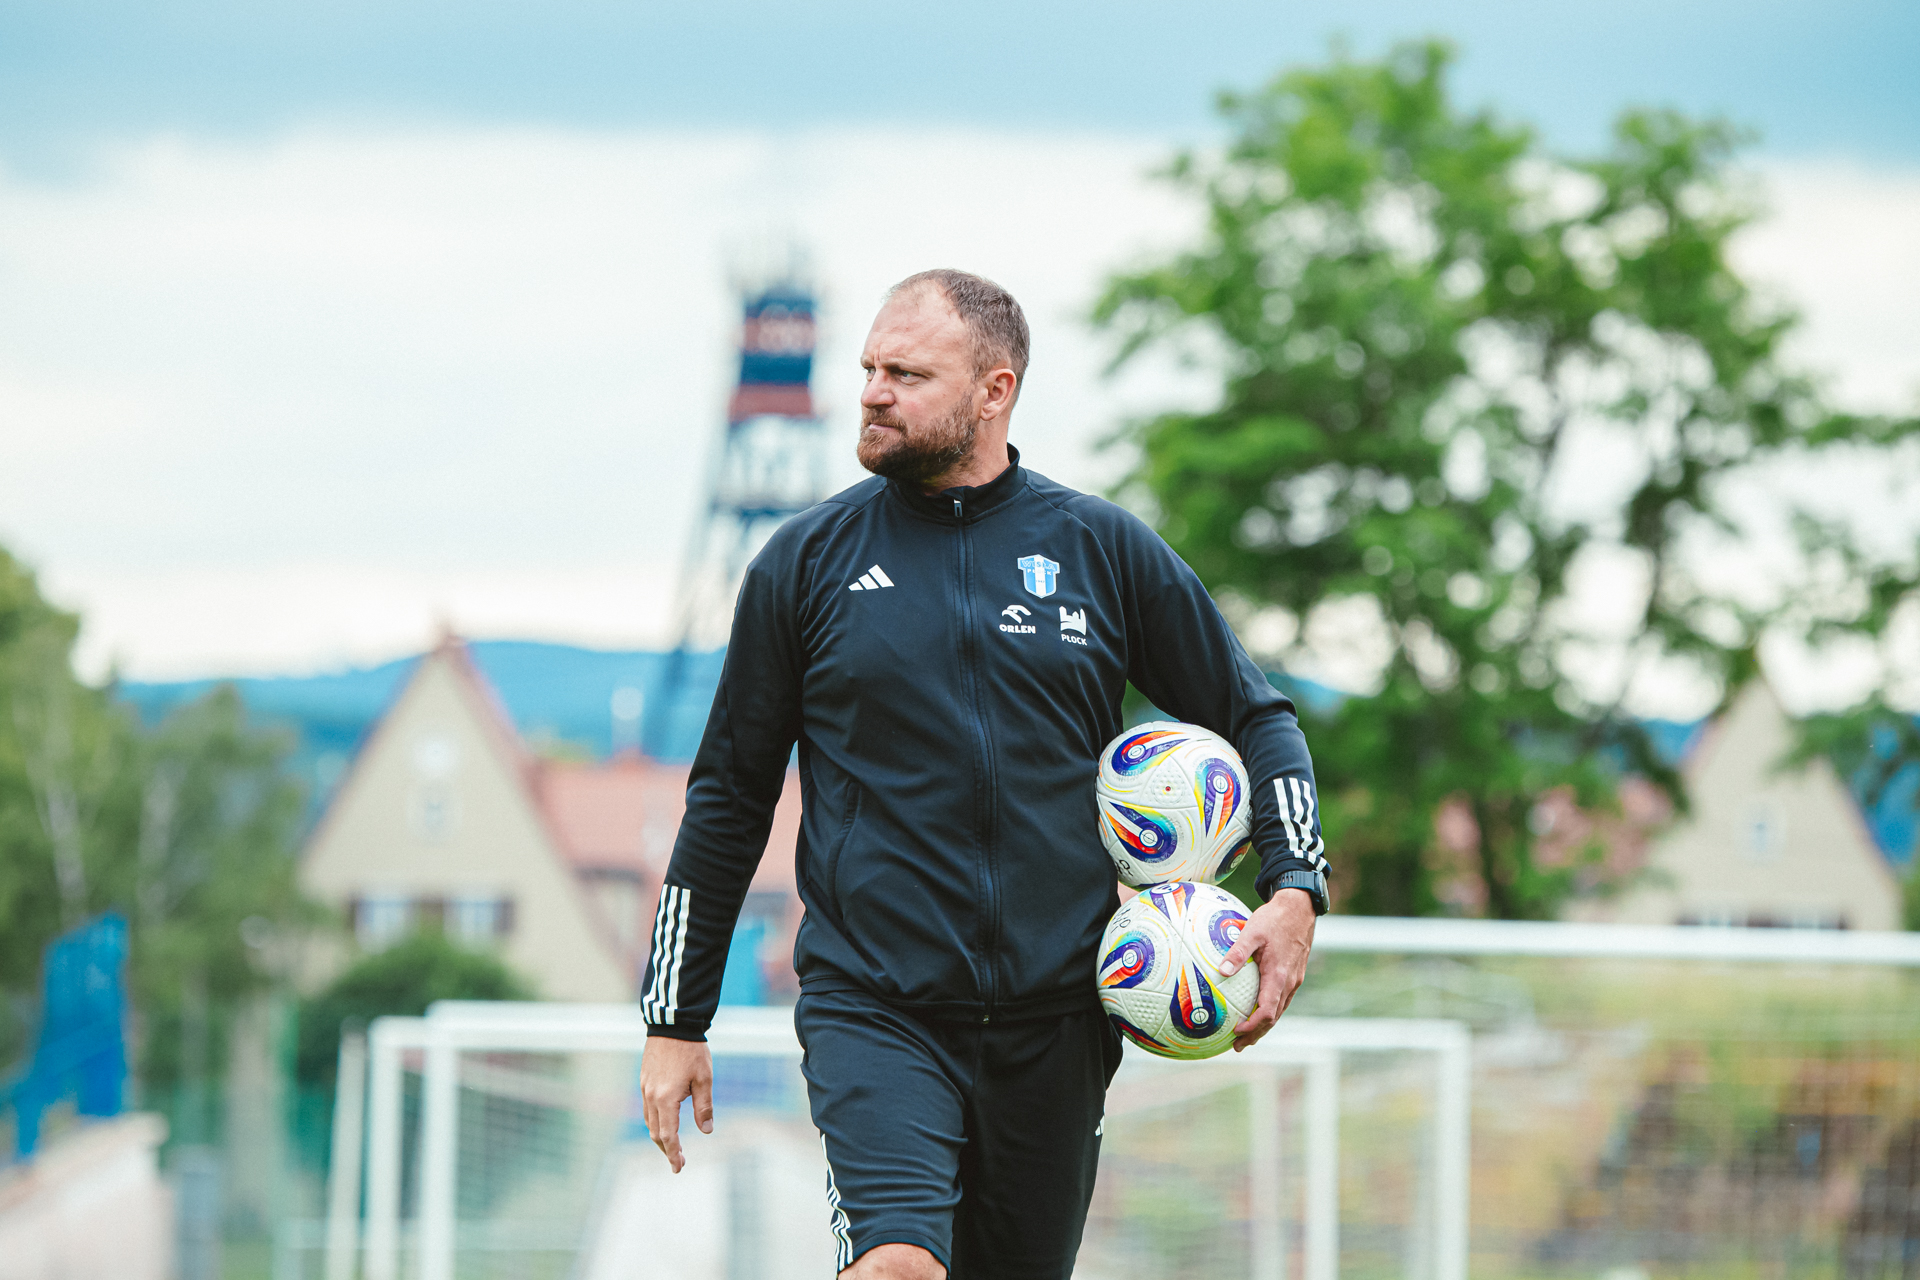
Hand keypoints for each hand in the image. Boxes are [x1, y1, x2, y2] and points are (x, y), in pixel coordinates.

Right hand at [640, 1034, 713, 1171]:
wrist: (672, 1024)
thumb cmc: (692, 1051)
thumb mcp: (704, 1079)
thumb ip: (704, 1107)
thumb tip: (706, 1131)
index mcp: (666, 1099)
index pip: (668, 1136)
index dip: (673, 1154)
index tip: (678, 1168)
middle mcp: (651, 1096)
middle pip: (655, 1132)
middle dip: (666, 1149)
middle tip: (678, 1161)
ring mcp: (645, 1088)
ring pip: (649, 1121)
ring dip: (660, 1136)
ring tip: (672, 1146)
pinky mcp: (644, 1080)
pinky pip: (647, 1108)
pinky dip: (655, 1121)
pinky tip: (665, 1121)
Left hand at [1219, 887, 1315, 1050]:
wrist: (1300, 908)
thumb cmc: (1275, 919)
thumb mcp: (1252, 932)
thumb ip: (1237, 953)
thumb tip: (1221, 972)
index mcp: (1279, 976)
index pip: (1267, 1012)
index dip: (1253, 1026)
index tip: (1236, 1032)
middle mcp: (1289, 982)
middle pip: (1274, 1018)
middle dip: (1256, 1034)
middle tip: (1237, 1045)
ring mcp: (1294, 980)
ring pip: (1280, 1010)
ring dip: (1264, 1025)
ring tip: (1246, 1036)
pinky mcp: (1295, 974)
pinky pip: (1282, 999)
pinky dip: (1270, 1011)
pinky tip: (1258, 1010)